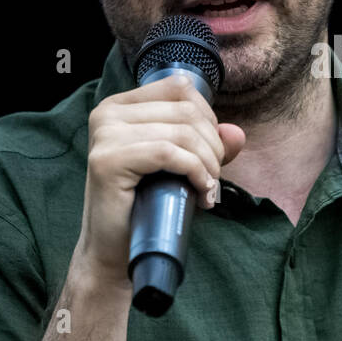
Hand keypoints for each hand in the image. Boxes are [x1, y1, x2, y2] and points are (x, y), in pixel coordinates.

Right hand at [75, 73, 245, 286]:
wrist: (112, 252)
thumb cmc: (145, 207)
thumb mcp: (180, 167)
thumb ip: (207, 145)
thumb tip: (237, 133)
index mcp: (120, 106)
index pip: (179, 88)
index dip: (208, 118)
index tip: (211, 152)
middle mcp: (107, 114)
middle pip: (186, 111)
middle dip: (213, 146)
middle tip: (213, 179)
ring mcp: (104, 135)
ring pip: (181, 132)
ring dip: (208, 163)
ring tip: (208, 189)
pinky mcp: (108, 161)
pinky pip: (168, 153)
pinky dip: (195, 171)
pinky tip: (201, 191)